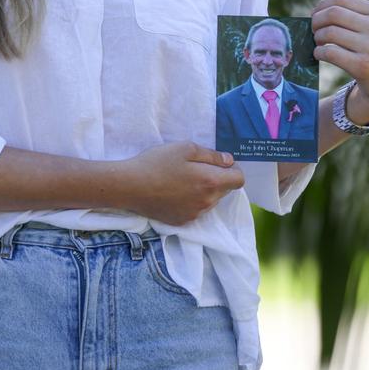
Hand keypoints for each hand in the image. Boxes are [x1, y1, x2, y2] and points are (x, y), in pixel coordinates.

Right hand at [121, 141, 244, 225]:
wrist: (130, 186)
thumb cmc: (157, 162)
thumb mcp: (185, 148)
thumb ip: (212, 156)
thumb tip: (229, 161)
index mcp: (211, 182)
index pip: (239, 179)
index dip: (232, 169)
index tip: (217, 163)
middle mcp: (207, 202)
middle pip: (225, 190)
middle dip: (217, 179)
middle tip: (195, 168)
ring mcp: (195, 214)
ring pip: (210, 201)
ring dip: (204, 191)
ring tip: (182, 180)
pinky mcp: (182, 221)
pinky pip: (196, 210)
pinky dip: (192, 201)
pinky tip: (174, 192)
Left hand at [312, 0, 368, 122]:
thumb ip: (355, 15)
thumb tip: (317, 10)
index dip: (322, 5)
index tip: (315, 14)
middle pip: (333, 13)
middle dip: (316, 21)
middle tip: (313, 30)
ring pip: (329, 32)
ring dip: (317, 38)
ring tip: (319, 43)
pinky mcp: (363, 66)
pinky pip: (329, 53)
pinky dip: (318, 53)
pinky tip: (320, 55)